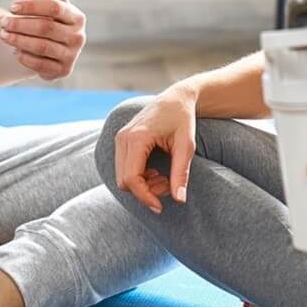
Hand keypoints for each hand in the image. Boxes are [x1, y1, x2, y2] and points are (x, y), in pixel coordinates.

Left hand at [0, 0, 86, 80]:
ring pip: (41, 46)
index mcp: (77, 17)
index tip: (12, 6)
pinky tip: (14, 50)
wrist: (52, 48)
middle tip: (3, 22)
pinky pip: (40, 65)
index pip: (54, 8)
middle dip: (21, 24)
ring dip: (19, 40)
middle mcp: (79, 37)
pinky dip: (25, 57)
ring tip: (4, 35)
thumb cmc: (51, 19)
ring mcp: (72, 55)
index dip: (31, 6)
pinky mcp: (62, 71)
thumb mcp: (53, 1)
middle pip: (46, 28)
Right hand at [113, 87, 197, 213]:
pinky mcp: (122, 141)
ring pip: (122, 177)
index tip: (160, 207)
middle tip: (168, 186)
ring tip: (165, 178)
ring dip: (142, 184)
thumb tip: (179, 200)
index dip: (145, 197)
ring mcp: (120, 139)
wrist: (177, 98)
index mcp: (136, 138)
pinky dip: (138, 176)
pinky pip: (124, 168)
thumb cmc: (183, 119)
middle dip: (145, 191)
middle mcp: (123, 138)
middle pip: (124, 181)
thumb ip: (181, 173)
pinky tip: (156, 171)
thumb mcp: (186, 146)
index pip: (132, 178)